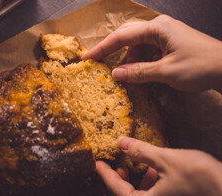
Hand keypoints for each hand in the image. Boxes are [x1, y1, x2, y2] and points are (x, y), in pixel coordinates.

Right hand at [83, 15, 221, 91]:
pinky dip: (142, 63)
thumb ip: (138, 73)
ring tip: (127, 75)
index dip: (102, 48)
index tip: (87, 58)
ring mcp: (166, 36)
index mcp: (157, 29)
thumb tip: (115, 74)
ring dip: (130, 61)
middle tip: (98, 64)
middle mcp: (160, 28)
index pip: (121, 36)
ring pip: (138, 46)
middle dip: (113, 51)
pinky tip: (142, 74)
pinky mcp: (171, 44)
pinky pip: (149, 52)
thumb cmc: (201, 66)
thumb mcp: (165, 72)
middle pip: (128, 37)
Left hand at [96, 137, 221, 195]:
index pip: (116, 189)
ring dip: (133, 186)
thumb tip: (122, 143)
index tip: (97, 163)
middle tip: (119, 167)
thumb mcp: (164, 158)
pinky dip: (146, 190)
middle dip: (117, 185)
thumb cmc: (197, 177)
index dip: (105, 174)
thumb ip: (140, 151)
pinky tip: (155, 173)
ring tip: (138, 167)